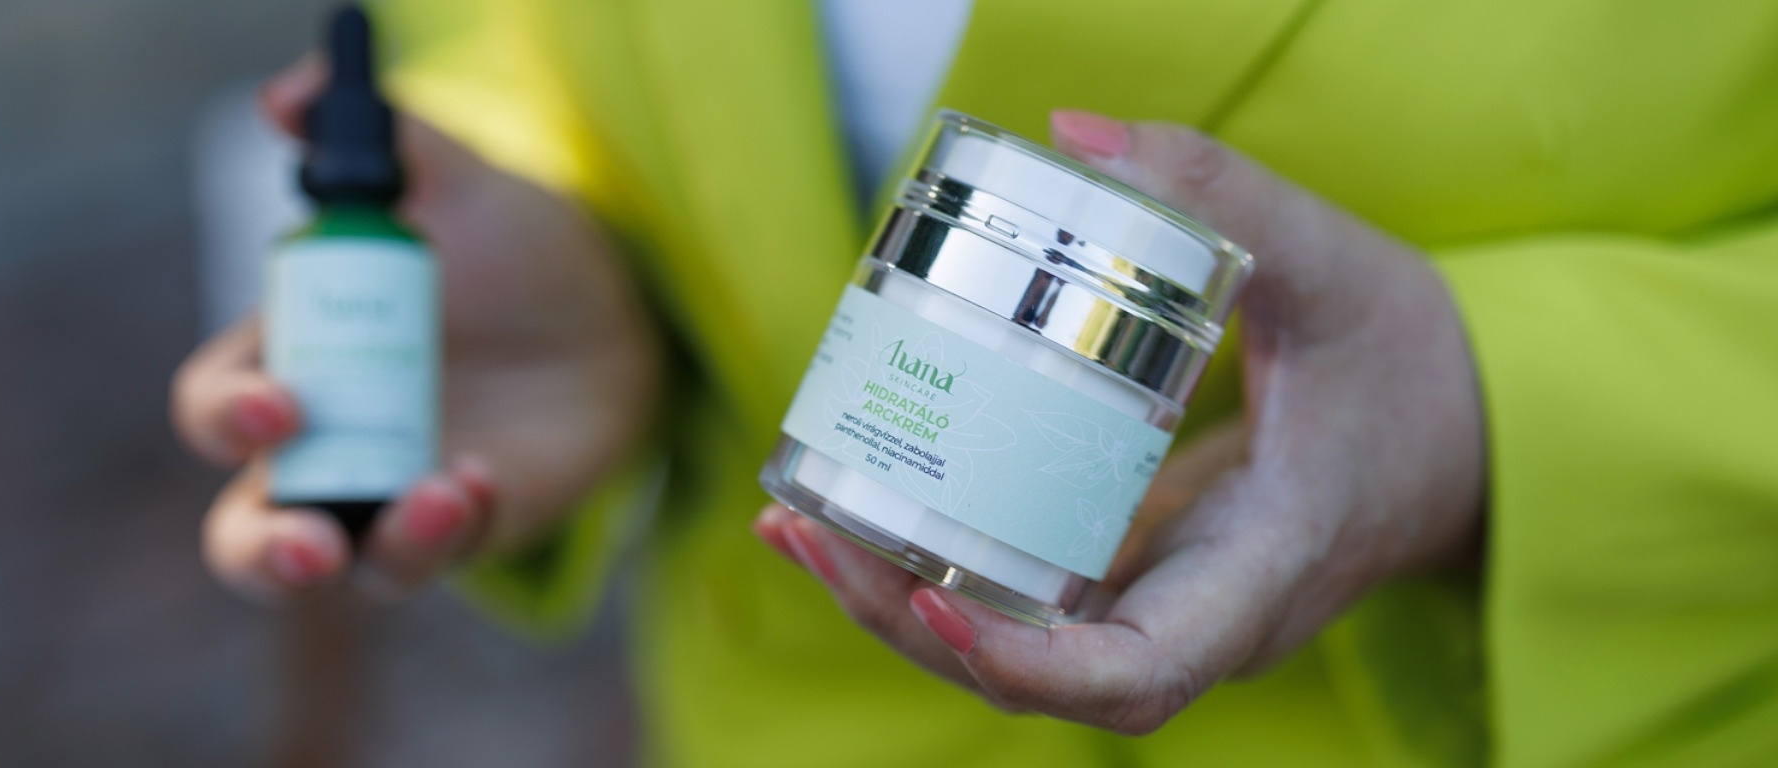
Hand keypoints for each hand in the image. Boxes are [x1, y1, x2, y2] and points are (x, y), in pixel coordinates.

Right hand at [172, 59, 660, 600]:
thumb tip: (288, 97)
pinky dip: (453, 529)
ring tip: (438, 498)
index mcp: (295, 362)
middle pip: (244, 533)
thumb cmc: (514, 247)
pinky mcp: (466, 528)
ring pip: (340, 568)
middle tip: (310, 539)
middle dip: (263, 549)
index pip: (216, 409)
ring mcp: (393, 496)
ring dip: (381, 551)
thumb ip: (383, 137)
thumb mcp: (457, 182)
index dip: (227, 414)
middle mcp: (328, 446)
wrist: (617, 310)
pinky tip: (485, 476)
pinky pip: (438, 558)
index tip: (285, 401)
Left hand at [754, 111, 1484, 733]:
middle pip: (1042, 679)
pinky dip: (937, 574)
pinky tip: (857, 513)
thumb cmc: (1420, 369)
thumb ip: (1225, 193)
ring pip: (1021, 654)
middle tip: (805, 526)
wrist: (1471, 440)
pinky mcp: (1142, 579)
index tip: (934, 598)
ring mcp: (1172, 610)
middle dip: (912, 622)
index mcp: (1268, 568)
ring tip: (796, 523)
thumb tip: (1078, 136)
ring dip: (901, 607)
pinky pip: (1028, 606)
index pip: (1139, 671)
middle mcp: (1209, 618)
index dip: (1026, 664)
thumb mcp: (1341, 266)